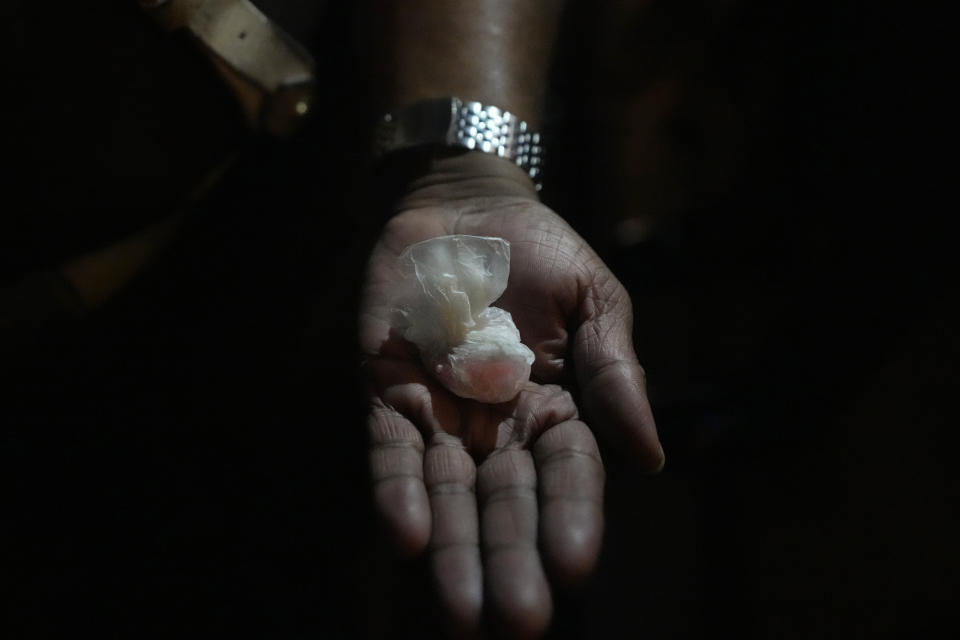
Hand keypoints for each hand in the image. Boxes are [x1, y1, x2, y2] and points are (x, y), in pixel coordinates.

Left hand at [359, 153, 662, 636]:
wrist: (463, 203)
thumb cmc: (540, 250)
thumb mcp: (594, 300)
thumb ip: (615, 371)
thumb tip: (651, 456)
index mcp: (556, 407)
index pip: (569, 474)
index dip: (573, 518)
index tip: (576, 567)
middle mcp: (497, 425)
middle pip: (506, 501)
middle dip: (510, 559)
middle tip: (517, 621)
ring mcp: (440, 412)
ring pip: (447, 492)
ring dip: (453, 549)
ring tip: (461, 610)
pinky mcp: (387, 392)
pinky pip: (390, 451)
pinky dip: (398, 491)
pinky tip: (407, 537)